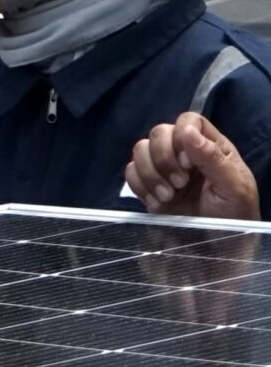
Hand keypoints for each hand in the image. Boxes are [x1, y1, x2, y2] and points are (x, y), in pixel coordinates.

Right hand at [126, 114, 259, 219]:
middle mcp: (185, 153)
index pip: (188, 121)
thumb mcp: (234, 187)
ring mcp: (164, 169)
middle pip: (158, 132)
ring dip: (150, 174)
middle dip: (163, 158)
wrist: (219, 246)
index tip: (188, 164)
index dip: (181, 137)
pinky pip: (130, 172)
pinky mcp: (149, 186)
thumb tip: (187, 132)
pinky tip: (158, 203)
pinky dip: (140, 187)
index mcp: (211, 147)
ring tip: (168, 197)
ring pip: (139, 150)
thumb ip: (213, 158)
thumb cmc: (235, 215)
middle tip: (179, 184)